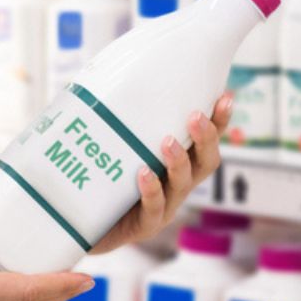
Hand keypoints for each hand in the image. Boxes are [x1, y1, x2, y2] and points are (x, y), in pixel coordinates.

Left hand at [89, 93, 231, 253]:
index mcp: (174, 164)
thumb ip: (116, 117)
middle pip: (205, 163)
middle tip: (195, 116)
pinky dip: (152, 191)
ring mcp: (163, 208)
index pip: (204, 140)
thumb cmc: (96, 178)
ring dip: (178, 162)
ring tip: (167, 141)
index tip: (224, 97)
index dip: (218, 121)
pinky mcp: (143, 227)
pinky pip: (154, 210)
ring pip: (183, 186)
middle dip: (206, 138)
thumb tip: (107, 73)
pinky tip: (143, 174)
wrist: (76, 227)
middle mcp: (175, 186)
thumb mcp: (109, 144)